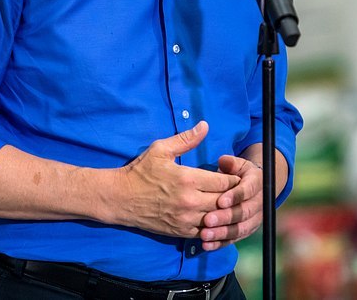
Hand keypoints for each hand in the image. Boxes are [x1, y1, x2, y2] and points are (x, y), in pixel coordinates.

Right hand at [114, 121, 238, 237]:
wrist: (120, 199)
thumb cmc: (141, 172)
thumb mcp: (161, 149)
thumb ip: (186, 139)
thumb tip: (205, 125)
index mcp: (188, 179)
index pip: (225, 181)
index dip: (233, 178)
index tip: (234, 175)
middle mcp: (190, 202)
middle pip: (226, 201)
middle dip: (233, 195)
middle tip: (235, 189)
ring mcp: (186, 219)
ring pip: (218, 218)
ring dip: (225, 211)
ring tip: (227, 203)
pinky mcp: (181, 232)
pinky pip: (206, 232)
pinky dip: (214, 225)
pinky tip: (214, 217)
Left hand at [198, 155, 262, 249]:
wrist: (253, 186)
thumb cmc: (239, 173)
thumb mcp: (237, 163)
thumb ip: (231, 163)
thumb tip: (224, 161)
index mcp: (257, 183)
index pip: (248, 190)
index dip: (235, 196)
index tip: (220, 201)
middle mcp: (259, 202)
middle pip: (244, 212)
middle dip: (225, 217)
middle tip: (207, 219)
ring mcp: (254, 219)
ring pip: (240, 228)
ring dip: (222, 233)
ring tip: (204, 234)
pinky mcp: (247, 230)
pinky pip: (234, 239)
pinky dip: (220, 243)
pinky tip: (207, 245)